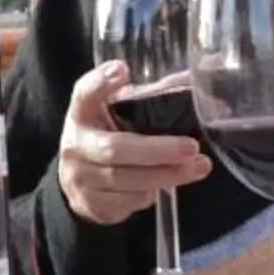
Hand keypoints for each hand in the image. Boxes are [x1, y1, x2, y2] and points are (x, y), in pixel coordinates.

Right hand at [55, 62, 209, 227]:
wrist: (79, 181)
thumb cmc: (108, 138)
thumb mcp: (119, 114)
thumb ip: (149, 98)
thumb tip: (192, 84)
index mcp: (82, 113)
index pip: (85, 93)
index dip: (101, 82)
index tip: (122, 70)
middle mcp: (75, 143)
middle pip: (115, 148)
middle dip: (157, 150)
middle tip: (191, 147)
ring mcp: (79, 176)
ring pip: (127, 180)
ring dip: (167, 175)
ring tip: (198, 167)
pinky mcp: (91, 204)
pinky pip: (128, 201)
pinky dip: (151, 194)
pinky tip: (166, 186)